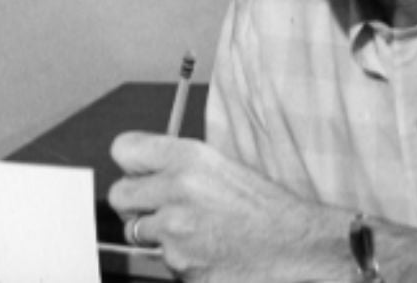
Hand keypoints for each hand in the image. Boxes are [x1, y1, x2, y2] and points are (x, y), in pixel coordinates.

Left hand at [107, 131, 349, 281]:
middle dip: (135, 203)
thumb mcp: (222, 165)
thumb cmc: (266, 207)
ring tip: (195, 230)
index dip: (131, 163)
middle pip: (119, 195)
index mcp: (188, 158)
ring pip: (138, 232)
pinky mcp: (180, 266)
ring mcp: (176, 232)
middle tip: (158, 207)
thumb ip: (178, 164)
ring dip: (159, 234)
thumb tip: (144, 169)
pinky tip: (207, 250)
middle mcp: (177, 191)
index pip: (124, 149)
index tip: (139, 171)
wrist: (297, 246)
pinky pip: (163, 260)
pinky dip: (180, 258)